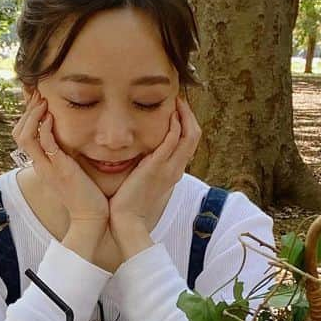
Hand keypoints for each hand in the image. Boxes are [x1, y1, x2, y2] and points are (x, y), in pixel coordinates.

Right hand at [12, 90, 108, 259]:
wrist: (91, 217)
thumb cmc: (87, 194)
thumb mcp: (72, 171)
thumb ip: (68, 156)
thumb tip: (73, 140)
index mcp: (41, 164)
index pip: (23, 135)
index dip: (27, 115)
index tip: (38, 99)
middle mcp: (40, 164)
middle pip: (18, 133)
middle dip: (27, 111)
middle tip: (39, 95)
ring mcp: (47, 167)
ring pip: (25, 136)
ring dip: (32, 115)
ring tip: (42, 101)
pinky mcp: (59, 169)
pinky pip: (44, 144)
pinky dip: (45, 127)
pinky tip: (51, 116)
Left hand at [108, 98, 201, 258]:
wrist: (126, 220)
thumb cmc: (130, 202)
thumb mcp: (145, 180)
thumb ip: (149, 166)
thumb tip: (142, 153)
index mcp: (174, 171)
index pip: (189, 142)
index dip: (187, 123)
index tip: (178, 110)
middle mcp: (176, 168)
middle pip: (194, 136)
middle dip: (189, 115)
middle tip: (179, 100)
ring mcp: (168, 168)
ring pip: (188, 136)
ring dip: (184, 115)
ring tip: (176, 101)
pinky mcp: (156, 167)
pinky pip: (172, 142)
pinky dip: (174, 126)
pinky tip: (169, 115)